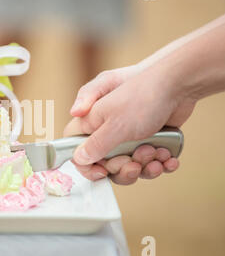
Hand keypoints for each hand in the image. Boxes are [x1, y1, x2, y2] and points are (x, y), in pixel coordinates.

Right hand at [64, 65, 193, 183]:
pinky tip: (169, 157)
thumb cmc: (143, 96)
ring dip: (145, 166)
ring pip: (130, 165)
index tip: (102, 171)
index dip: (86, 164)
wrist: (179, 84)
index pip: (77, 149)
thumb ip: (95, 144)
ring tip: (157, 152)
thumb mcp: (115, 124)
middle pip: (106, 163)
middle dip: (123, 167)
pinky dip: (161, 163)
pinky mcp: (149, 140)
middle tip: (135, 162)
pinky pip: (151, 162)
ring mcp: (129, 137)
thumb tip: (79, 157)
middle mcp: (108, 131)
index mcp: (93, 123)